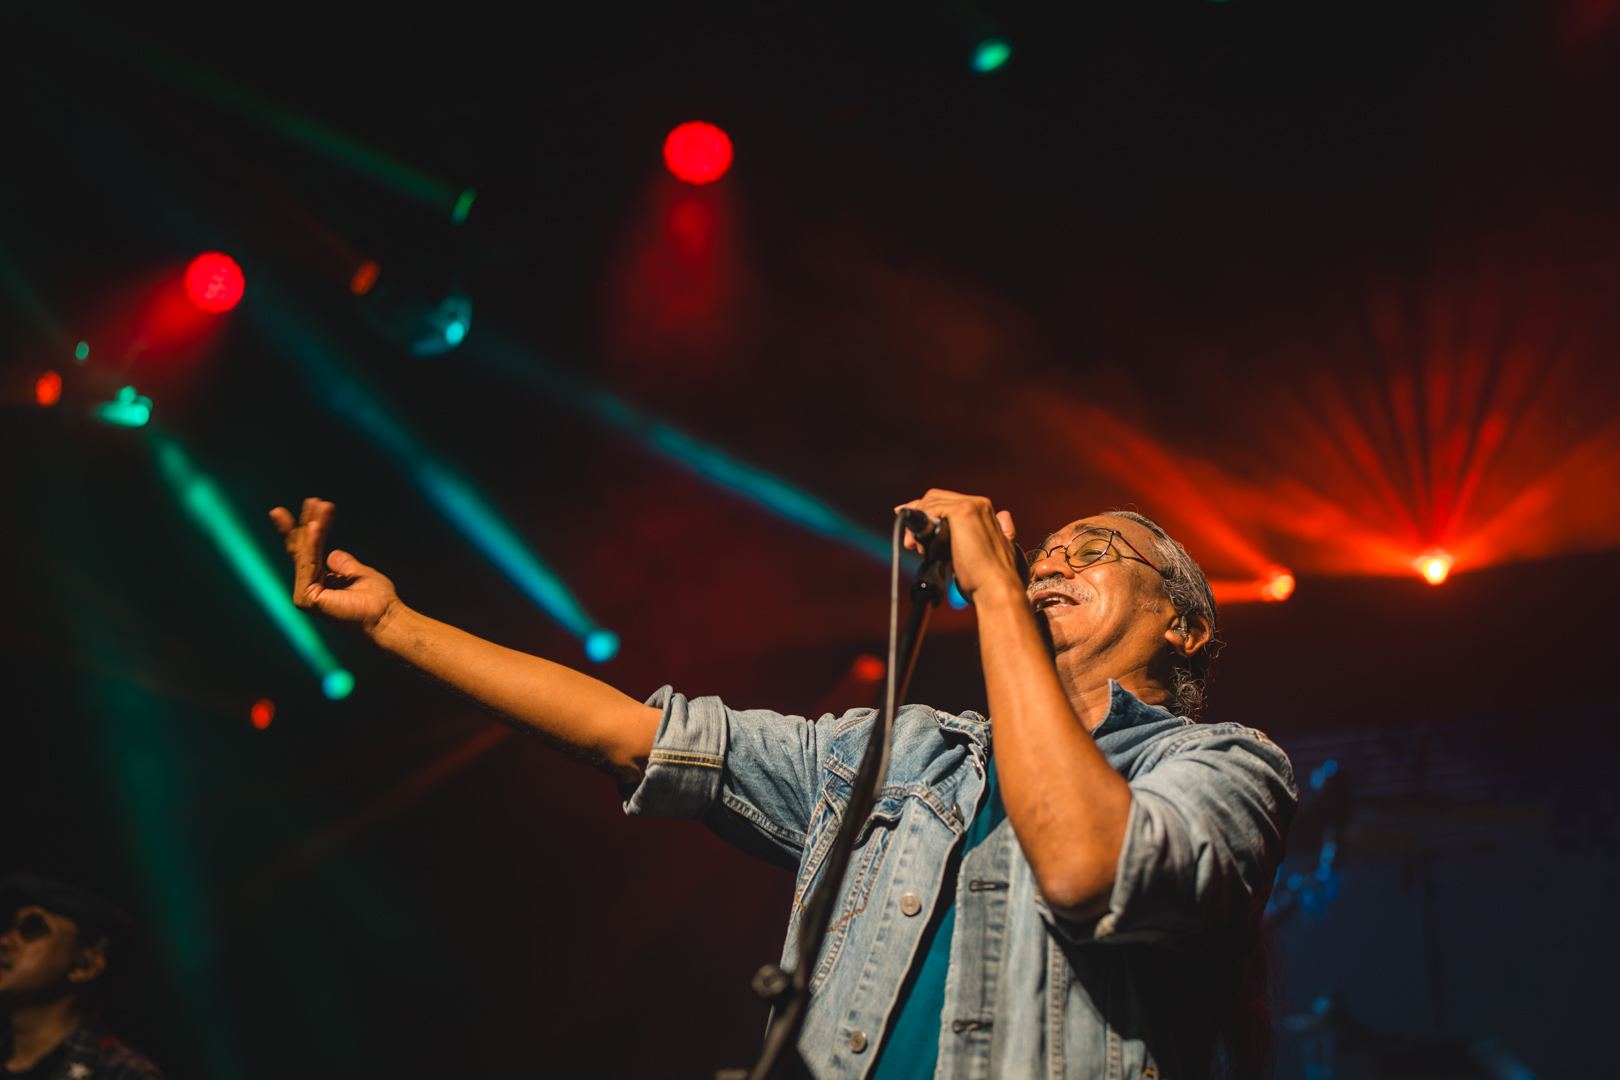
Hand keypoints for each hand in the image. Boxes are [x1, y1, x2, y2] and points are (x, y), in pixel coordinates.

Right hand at [269, 498, 398, 635]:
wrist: (386, 617)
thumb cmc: (378, 600)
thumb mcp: (359, 573)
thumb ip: (344, 564)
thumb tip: (332, 554)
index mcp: (319, 584)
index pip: (308, 552)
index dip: (307, 529)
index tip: (310, 506)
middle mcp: (308, 589)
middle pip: (303, 550)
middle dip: (306, 522)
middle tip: (311, 500)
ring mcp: (305, 595)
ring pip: (306, 553)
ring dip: (313, 526)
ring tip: (319, 505)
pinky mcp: (307, 598)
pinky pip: (309, 563)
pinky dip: (312, 543)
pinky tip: (313, 526)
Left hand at [893, 490, 1022, 601]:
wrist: (996, 586)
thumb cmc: (988, 575)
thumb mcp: (984, 548)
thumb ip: (981, 532)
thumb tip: (978, 519)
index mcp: (982, 510)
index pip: (945, 501)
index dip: (926, 512)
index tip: (913, 527)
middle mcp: (978, 503)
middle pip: (936, 498)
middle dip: (919, 516)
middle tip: (910, 541)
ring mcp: (971, 505)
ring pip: (931, 502)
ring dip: (918, 523)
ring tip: (918, 548)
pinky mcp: (962, 511)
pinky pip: (931, 508)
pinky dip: (921, 523)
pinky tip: (922, 543)